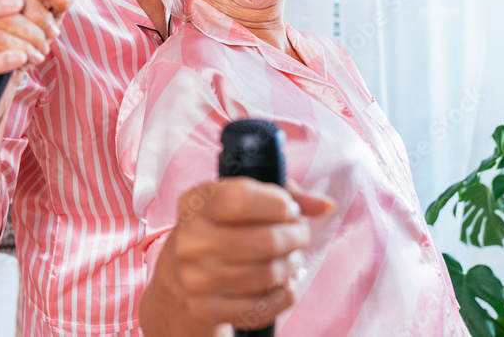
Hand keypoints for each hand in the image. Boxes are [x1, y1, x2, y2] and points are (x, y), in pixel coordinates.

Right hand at [140, 178, 332, 335]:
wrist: (179, 281)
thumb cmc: (220, 231)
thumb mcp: (239, 201)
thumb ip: (283, 195)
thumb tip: (324, 205)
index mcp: (195, 204)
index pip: (241, 197)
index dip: (277, 203)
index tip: (289, 209)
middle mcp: (189, 240)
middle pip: (263, 240)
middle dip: (295, 237)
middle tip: (299, 236)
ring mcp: (194, 277)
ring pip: (267, 274)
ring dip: (292, 265)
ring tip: (292, 259)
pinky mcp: (205, 309)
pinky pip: (261, 307)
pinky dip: (284, 296)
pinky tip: (284, 284)